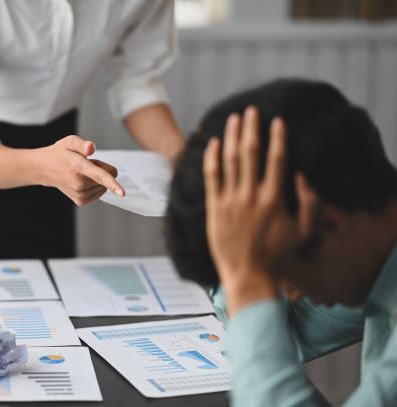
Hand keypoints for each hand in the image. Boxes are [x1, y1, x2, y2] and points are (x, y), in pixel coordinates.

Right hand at [34, 135, 124, 205]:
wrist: (46, 168)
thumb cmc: (60, 154)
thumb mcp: (69, 142)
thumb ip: (82, 144)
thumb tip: (91, 148)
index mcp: (79, 167)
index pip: (100, 176)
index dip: (113, 184)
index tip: (122, 193)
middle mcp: (80, 183)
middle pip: (109, 174)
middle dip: (100, 167)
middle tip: (84, 163)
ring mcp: (80, 194)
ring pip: (105, 184)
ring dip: (96, 177)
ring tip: (80, 171)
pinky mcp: (81, 200)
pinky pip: (100, 191)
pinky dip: (94, 185)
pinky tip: (81, 180)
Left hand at [203, 107, 317, 314]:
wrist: (248, 275)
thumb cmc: (278, 254)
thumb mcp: (303, 231)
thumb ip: (309, 202)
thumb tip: (302, 175)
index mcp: (274, 199)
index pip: (276, 159)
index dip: (278, 137)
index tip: (277, 120)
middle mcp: (251, 195)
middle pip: (250, 153)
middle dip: (252, 128)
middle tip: (252, 110)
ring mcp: (230, 201)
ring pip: (230, 160)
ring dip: (232, 136)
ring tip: (234, 119)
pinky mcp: (214, 208)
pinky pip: (211, 177)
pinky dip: (212, 158)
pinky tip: (214, 143)